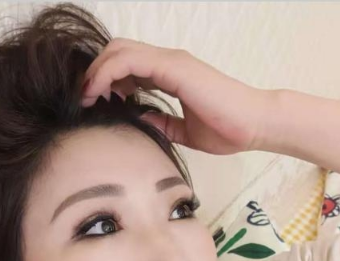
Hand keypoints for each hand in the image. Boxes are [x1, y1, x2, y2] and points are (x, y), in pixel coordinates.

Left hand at [80, 38, 268, 154]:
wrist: (255, 125)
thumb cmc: (228, 129)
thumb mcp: (184, 131)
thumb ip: (162, 123)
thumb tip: (140, 121)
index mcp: (171, 74)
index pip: (128, 65)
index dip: (106, 79)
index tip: (94, 102)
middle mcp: (168, 62)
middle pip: (118, 52)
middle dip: (95, 72)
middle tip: (84, 98)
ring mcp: (171, 61)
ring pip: (118, 51)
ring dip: (96, 72)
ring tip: (85, 96)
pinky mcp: (174, 67)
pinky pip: (129, 61)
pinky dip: (107, 73)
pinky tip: (98, 93)